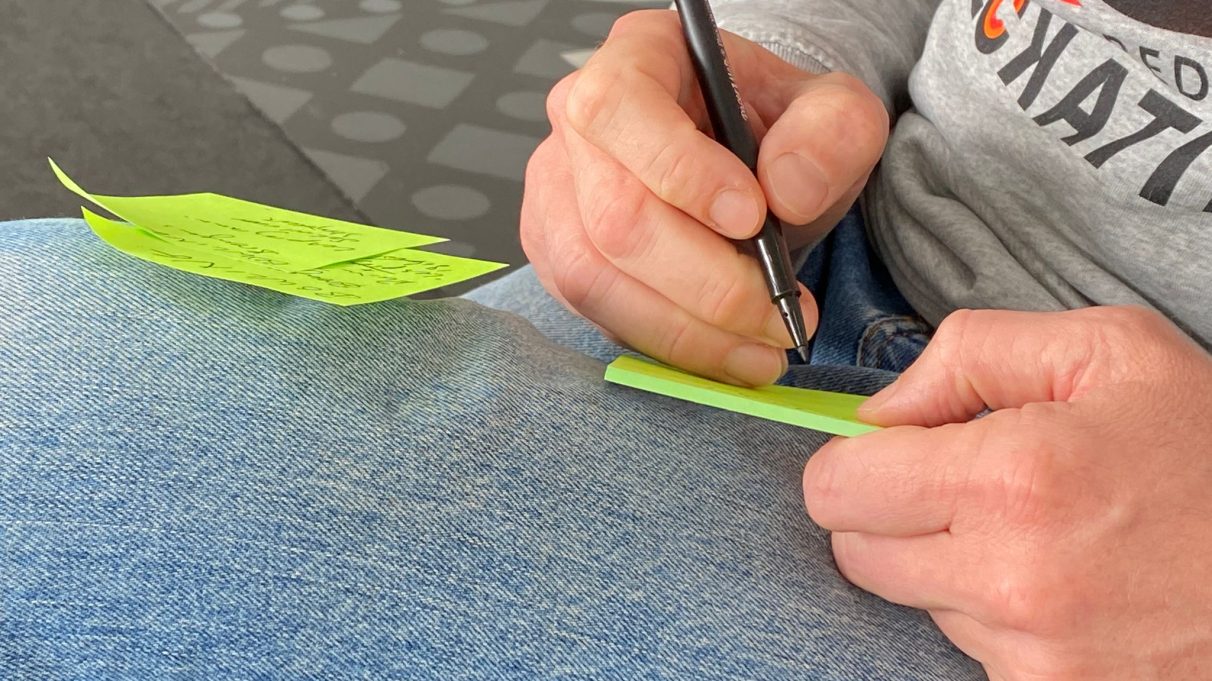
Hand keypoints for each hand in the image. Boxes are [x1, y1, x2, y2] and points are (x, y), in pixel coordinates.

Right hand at [520, 9, 887, 384]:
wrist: (753, 168)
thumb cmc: (776, 132)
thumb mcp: (833, 113)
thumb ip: (830, 134)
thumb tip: (786, 190)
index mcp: (636, 59)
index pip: (622, 109)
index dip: (681, 172)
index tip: (753, 219)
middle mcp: (578, 122)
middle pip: (615, 217)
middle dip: (705, 282)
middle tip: (778, 313)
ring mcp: (558, 193)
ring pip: (595, 278)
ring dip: (686, 329)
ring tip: (762, 346)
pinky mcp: (558, 255)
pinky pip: (597, 314)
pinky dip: (666, 343)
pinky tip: (723, 349)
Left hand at [803, 306, 1211, 678]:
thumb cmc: (1211, 454)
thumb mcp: (1108, 351)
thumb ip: (971, 354)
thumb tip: (882, 411)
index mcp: (1014, 477)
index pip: (838, 487)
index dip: (854, 460)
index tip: (890, 452)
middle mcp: (1012, 577)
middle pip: (856, 550)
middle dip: (889, 511)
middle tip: (962, 486)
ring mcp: (1034, 654)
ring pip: (915, 600)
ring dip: (948, 564)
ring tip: (1038, 532)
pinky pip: (971, 647)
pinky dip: (995, 614)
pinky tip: (1060, 582)